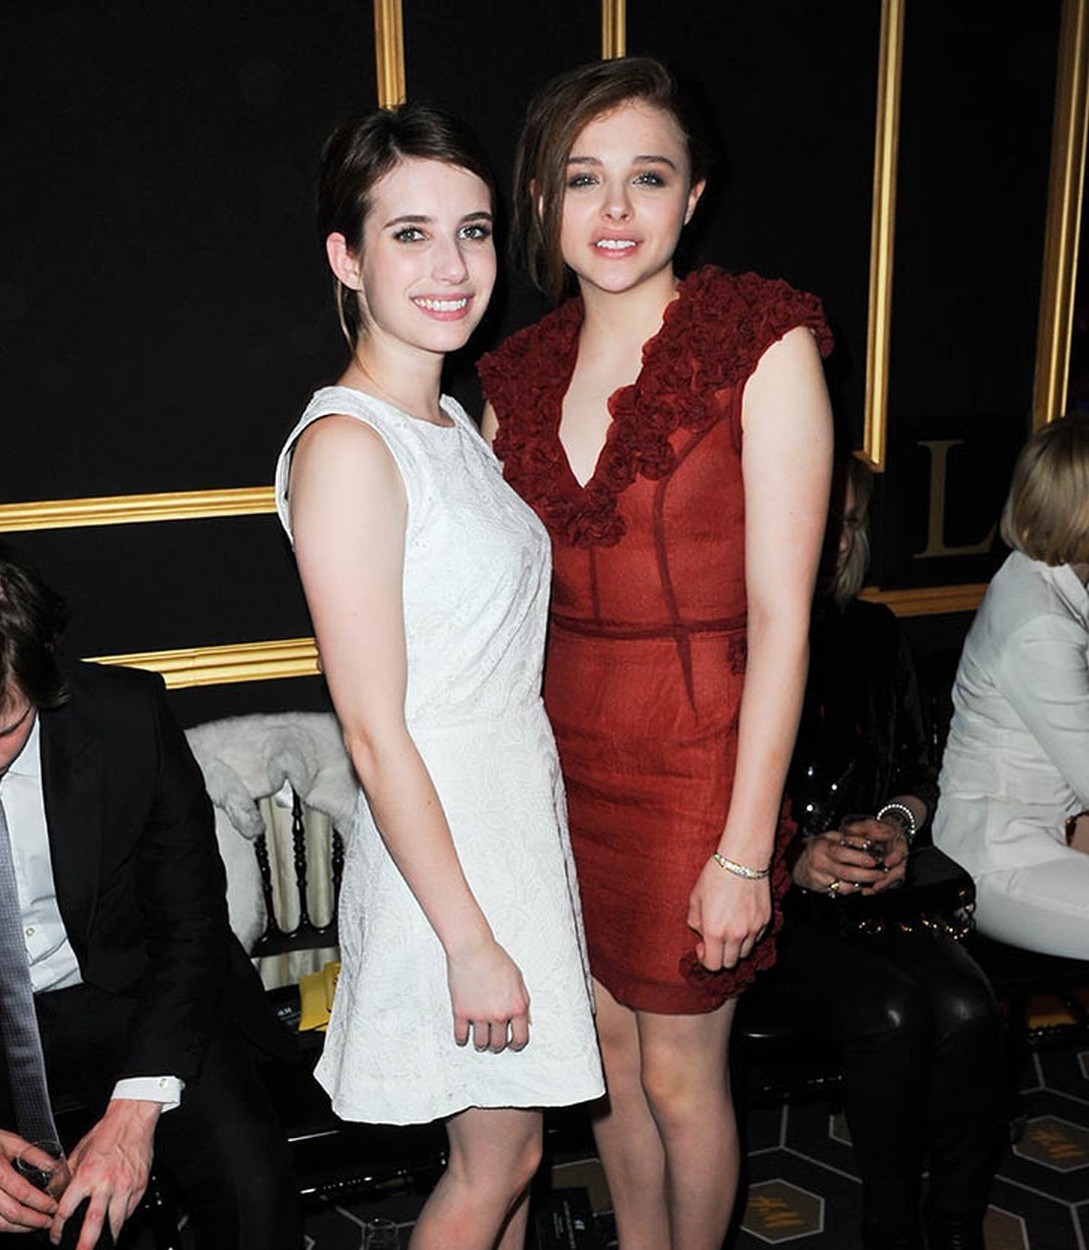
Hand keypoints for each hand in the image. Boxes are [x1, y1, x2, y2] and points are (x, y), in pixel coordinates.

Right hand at [0, 1129, 58, 1233]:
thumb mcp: (12, 1142)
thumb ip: (34, 1155)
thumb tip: (55, 1167)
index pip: (22, 1192)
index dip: (40, 1202)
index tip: (54, 1206)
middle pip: (12, 1213)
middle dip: (34, 1220)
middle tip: (49, 1221)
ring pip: (0, 1224)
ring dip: (20, 1228)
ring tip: (36, 1225)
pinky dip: (7, 1226)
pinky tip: (19, 1224)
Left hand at [52, 1099, 159, 1249]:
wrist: (133, 1119)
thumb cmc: (107, 1132)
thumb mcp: (79, 1152)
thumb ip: (67, 1176)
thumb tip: (55, 1193)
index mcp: (86, 1174)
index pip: (67, 1210)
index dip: (58, 1227)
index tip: (56, 1235)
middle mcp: (106, 1183)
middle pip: (94, 1223)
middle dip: (85, 1244)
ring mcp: (126, 1185)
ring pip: (116, 1221)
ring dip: (108, 1236)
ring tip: (104, 1244)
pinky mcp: (140, 1184)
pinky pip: (131, 1209)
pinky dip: (123, 1217)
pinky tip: (117, 1219)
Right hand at [446, 937, 530, 1052]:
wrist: (472, 949)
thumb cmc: (494, 958)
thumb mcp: (518, 978)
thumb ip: (523, 1000)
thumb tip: (526, 1020)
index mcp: (517, 1006)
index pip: (521, 1038)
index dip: (516, 1044)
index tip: (512, 1045)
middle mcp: (500, 1014)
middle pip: (499, 1043)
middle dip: (497, 1044)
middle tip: (494, 1041)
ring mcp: (480, 1015)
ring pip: (481, 1043)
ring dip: (481, 1043)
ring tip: (480, 1038)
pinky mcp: (461, 1013)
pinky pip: (461, 1036)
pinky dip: (461, 1038)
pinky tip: (463, 1035)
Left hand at [687, 859, 771, 970]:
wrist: (743, 859)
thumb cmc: (716, 875)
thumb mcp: (695, 897)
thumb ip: (695, 921)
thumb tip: (701, 935)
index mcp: (715, 931)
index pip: (713, 966)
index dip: (705, 960)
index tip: (702, 946)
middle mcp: (736, 935)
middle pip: (729, 963)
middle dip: (720, 955)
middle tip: (715, 938)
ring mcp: (753, 930)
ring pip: (744, 953)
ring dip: (735, 947)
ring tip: (728, 927)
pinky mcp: (765, 921)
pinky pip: (756, 938)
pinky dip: (748, 935)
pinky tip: (741, 918)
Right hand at [793, 817, 908, 896]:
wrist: (795, 861)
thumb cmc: (818, 846)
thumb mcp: (830, 836)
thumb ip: (849, 839)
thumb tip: (870, 843)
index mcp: (822, 847)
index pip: (842, 853)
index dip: (859, 858)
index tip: (874, 860)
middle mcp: (820, 863)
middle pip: (846, 873)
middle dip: (867, 875)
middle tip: (881, 874)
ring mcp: (819, 878)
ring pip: (845, 886)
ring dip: (863, 885)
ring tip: (875, 880)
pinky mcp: (820, 888)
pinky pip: (840, 891)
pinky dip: (853, 889)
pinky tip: (862, 885)